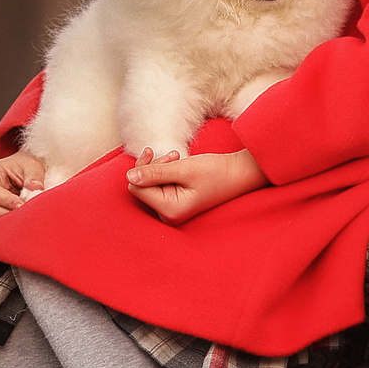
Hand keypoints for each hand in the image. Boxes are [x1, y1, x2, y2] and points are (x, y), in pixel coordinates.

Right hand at [0, 151, 47, 219]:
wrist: (23, 172)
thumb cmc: (24, 166)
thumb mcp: (32, 166)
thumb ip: (34, 177)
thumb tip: (36, 190)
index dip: (7, 201)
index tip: (23, 205)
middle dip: (8, 213)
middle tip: (27, 214)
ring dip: (8, 221)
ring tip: (25, 216)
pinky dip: (9, 225)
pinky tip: (21, 220)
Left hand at [126, 147, 267, 222]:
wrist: (239, 174)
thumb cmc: (216, 172)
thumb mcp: (183, 168)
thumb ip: (155, 173)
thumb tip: (129, 177)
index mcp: (170, 210)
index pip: (137, 188)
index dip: (142, 168)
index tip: (154, 152)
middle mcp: (169, 215)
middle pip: (141, 188)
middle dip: (152, 168)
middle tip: (172, 154)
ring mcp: (173, 211)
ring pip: (150, 185)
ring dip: (160, 167)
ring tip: (177, 157)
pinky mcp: (176, 203)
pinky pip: (159, 187)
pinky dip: (166, 173)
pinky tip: (178, 163)